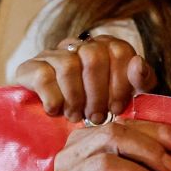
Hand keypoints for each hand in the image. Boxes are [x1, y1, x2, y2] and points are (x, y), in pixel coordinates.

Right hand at [14, 36, 155, 122]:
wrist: (50, 124)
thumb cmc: (95, 108)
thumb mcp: (126, 97)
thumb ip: (141, 81)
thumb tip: (138, 63)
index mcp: (105, 47)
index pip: (119, 51)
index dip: (121, 83)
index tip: (117, 108)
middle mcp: (78, 45)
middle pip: (93, 56)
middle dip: (98, 94)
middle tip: (96, 117)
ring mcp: (52, 54)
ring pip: (68, 66)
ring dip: (75, 99)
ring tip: (76, 116)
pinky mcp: (29, 67)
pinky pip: (43, 76)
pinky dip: (53, 99)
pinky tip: (56, 111)